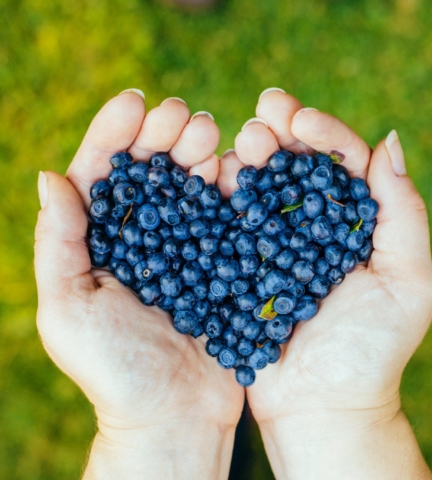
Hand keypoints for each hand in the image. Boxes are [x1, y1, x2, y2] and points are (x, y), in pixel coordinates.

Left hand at [34, 91, 243, 479]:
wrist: (174, 417)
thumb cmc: (113, 371)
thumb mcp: (69, 310)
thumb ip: (59, 245)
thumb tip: (50, 175)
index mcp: (99, 243)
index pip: (102, 176)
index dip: (114, 134)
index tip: (135, 101)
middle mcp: (142, 238)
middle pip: (151, 172)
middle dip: (163, 136)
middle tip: (185, 116)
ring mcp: (187, 248)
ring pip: (191, 186)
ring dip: (200, 153)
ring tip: (212, 133)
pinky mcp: (224, 263)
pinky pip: (227, 217)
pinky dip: (232, 189)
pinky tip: (238, 168)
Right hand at [223, 90, 431, 478]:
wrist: (323, 407)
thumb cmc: (373, 350)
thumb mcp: (408, 282)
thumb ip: (404, 213)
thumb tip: (390, 140)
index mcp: (359, 223)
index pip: (345, 163)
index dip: (326, 134)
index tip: (302, 119)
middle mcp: (317, 226)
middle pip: (299, 165)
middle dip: (283, 132)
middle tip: (265, 111)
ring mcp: (276, 244)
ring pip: (262, 186)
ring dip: (251, 156)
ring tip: (242, 140)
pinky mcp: (241, 265)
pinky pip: (230, 222)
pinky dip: (222, 194)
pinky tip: (215, 173)